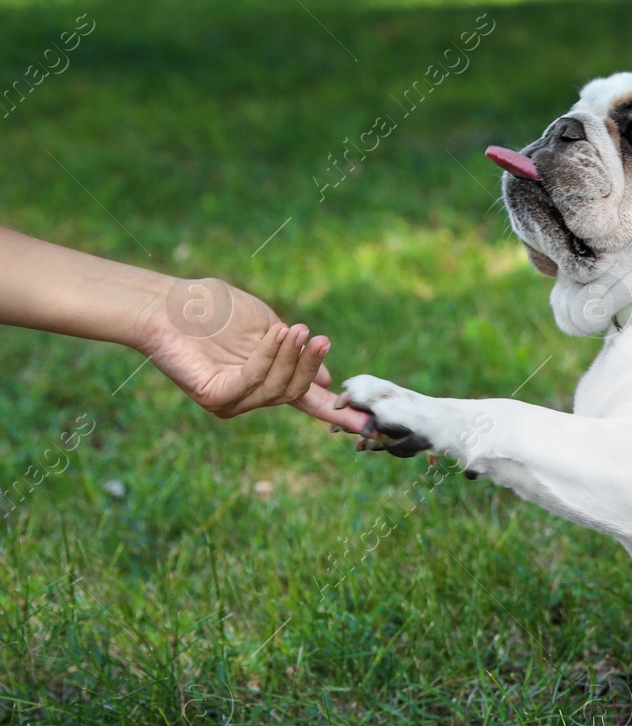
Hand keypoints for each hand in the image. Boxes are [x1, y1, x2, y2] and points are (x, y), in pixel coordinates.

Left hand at [136, 278, 366, 430]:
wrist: (167, 300)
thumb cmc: (213, 307)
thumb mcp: (267, 327)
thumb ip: (295, 353)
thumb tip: (330, 383)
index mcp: (266, 380)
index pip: (307, 402)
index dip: (338, 413)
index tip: (369, 425)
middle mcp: (250, 397)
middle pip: (296, 392)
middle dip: (310, 365)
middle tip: (318, 337)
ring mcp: (232, 401)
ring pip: (278, 390)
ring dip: (290, 357)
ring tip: (295, 329)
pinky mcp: (214, 398)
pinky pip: (252, 383)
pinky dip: (268, 359)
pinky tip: (275, 334)